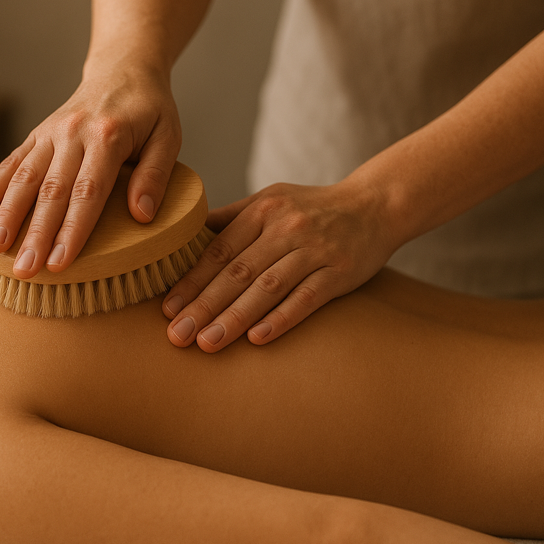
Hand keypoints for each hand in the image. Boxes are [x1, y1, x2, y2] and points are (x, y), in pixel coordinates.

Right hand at [0, 66, 181, 278]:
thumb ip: (156, 174)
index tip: (60, 262)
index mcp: (107, 135)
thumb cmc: (150, 109)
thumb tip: (142, 215)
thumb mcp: (169, 136)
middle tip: (25, 270)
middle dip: (35, 234)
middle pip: (51, 190)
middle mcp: (73, 132)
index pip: (88, 191)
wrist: (123, 68)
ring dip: (7, 215)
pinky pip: (11, 162)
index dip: (73, 229)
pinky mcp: (37, 134)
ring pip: (23, 177)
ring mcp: (50, 132)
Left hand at [162, 181, 397, 352]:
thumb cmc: (312, 208)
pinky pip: (307, 298)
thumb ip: (229, 219)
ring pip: (268, 287)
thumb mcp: (269, 200)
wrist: (376, 205)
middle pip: (238, 271)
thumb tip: (184, 237)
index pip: (219, 249)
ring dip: (235, 317)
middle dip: (204, 305)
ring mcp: (315, 250)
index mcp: (262, 210)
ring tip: (208, 343)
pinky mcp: (340, 271)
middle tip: (177, 335)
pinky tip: (257, 338)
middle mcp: (286, 228)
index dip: (192, 280)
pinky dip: (281, 318)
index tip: (167, 308)